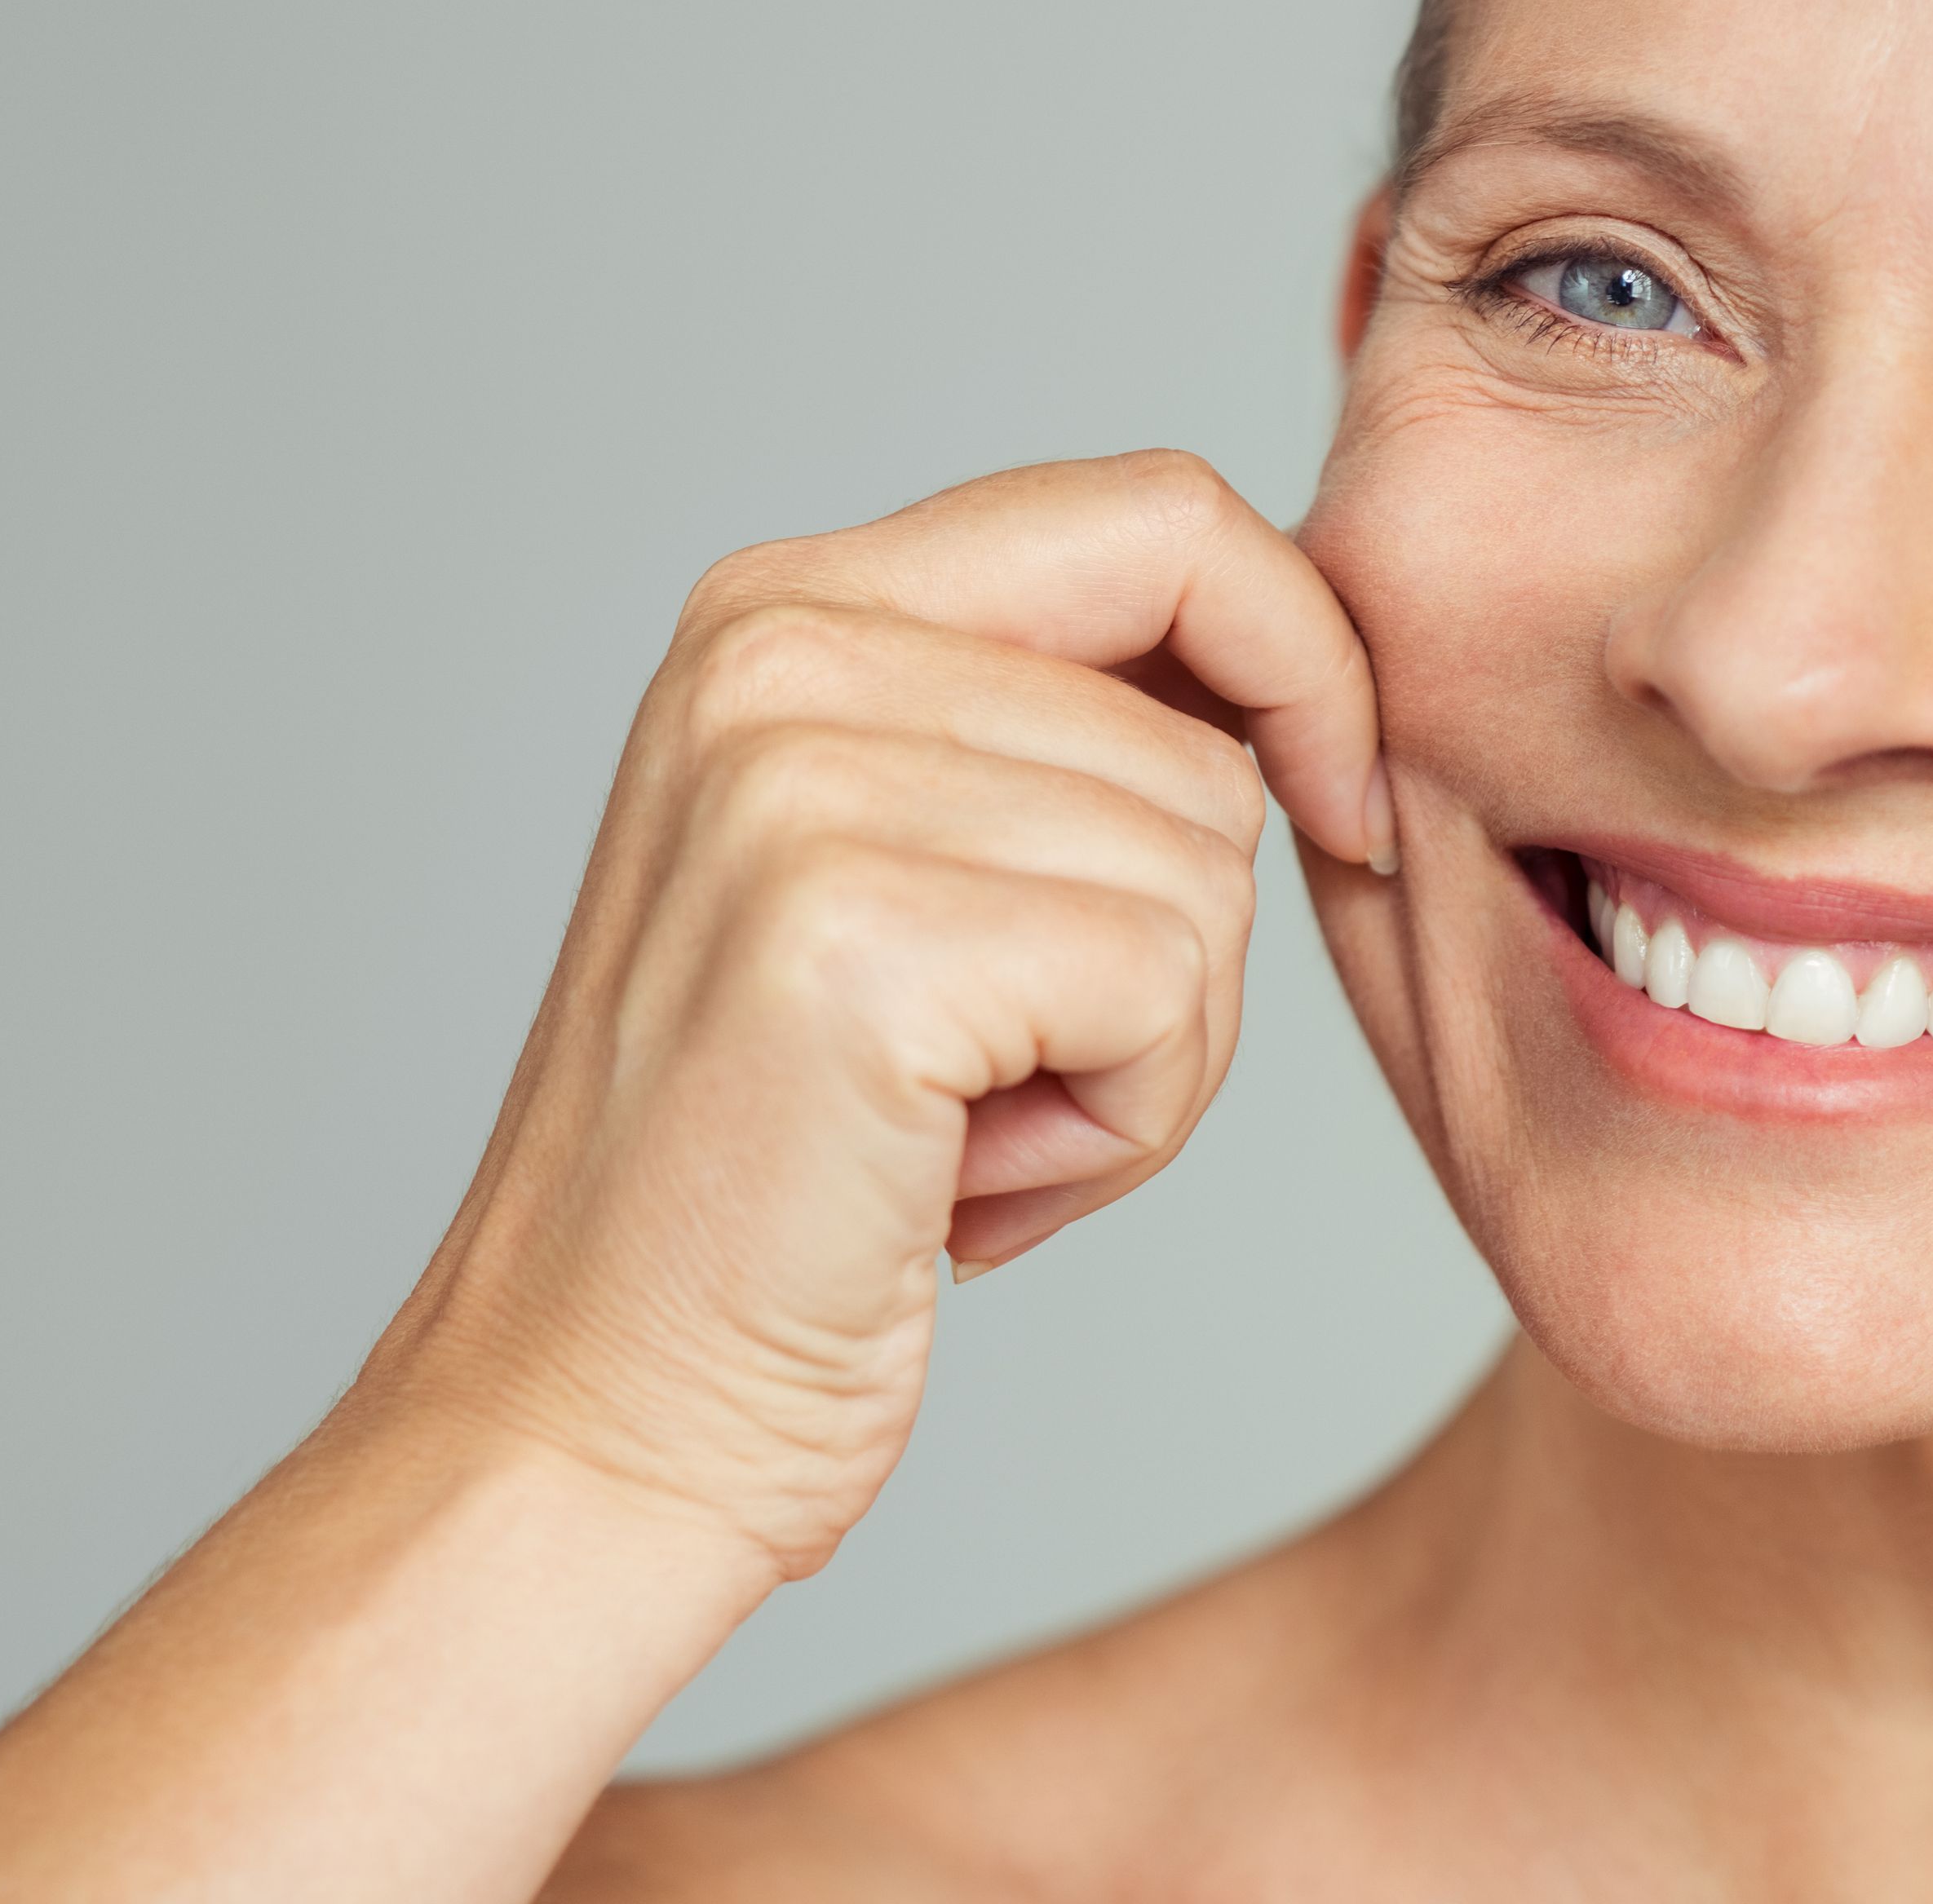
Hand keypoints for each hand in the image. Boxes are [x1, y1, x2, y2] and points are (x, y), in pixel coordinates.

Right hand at [354, 451, 1390, 1577]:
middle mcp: (775, 652)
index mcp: (786, 608)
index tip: (1338, 804)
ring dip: (1147, 1057)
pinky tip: (959, 1189)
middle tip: (1002, 1077)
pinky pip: (1173, 991)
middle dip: (1177, 944)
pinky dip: (1124, 1129)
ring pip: (1209, 874)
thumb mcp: (898, 874)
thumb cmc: (788, 1180)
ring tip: (957, 1135)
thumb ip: (1054, 730)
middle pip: (1204, 739)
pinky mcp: (857, 938)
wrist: (593, 1416)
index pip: (1158, 515)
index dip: (1301, 656)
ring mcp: (799, 783)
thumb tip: (1305, 657)